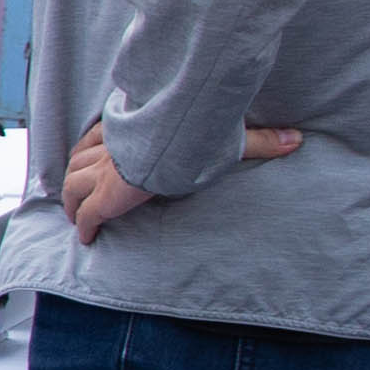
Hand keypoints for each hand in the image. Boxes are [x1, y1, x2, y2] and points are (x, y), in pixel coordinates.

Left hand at [63, 114, 297, 237]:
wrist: (170, 143)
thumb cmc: (193, 133)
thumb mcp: (227, 135)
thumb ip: (259, 139)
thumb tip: (297, 139)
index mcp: (131, 130)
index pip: (104, 135)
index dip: (98, 145)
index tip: (100, 152)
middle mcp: (110, 151)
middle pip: (80, 160)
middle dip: (77, 173)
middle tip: (76, 187)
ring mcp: (102, 175)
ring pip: (73, 184)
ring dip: (72, 197)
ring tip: (74, 210)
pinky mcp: (104, 199)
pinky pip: (86, 215)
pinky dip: (83, 225)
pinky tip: (86, 238)